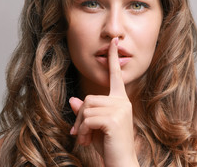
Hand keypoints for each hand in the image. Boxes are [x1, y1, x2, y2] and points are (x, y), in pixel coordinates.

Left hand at [69, 37, 138, 166]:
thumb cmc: (109, 145)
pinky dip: (82, 131)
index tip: (115, 42)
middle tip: (79, 134)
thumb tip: (74, 100)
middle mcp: (122, 102)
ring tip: (85, 139)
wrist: (121, 163)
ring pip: (86, 107)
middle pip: (89, 98)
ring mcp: (120, 109)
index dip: (113, 58)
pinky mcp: (113, 119)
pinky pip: (87, 118)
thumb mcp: (95, 126)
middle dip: (80, 117)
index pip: (116, 76)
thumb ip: (86, 112)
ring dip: (80, 126)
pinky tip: (87, 141)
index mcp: (120, 100)